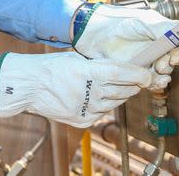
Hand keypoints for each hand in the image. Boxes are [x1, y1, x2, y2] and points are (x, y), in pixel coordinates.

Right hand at [0, 52, 167, 127]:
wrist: (29, 86)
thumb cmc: (51, 67)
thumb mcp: (77, 59)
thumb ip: (100, 65)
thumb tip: (123, 69)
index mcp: (91, 72)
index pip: (125, 74)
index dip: (141, 75)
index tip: (149, 75)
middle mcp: (92, 92)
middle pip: (125, 90)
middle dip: (132, 84)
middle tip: (134, 79)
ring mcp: (88, 108)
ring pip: (115, 103)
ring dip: (117, 95)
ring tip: (107, 87)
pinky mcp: (83, 120)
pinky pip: (102, 113)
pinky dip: (101, 106)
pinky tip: (92, 97)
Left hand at [71, 3, 178, 74]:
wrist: (95, 35)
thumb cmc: (117, 23)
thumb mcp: (143, 22)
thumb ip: (164, 28)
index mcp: (162, 31)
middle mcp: (158, 45)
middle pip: (178, 56)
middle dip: (175, 60)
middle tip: (164, 62)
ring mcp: (149, 59)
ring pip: (166, 70)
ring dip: (165, 73)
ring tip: (156, 69)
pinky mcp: (139, 71)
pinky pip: (153, 80)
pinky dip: (156, 82)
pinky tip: (153, 82)